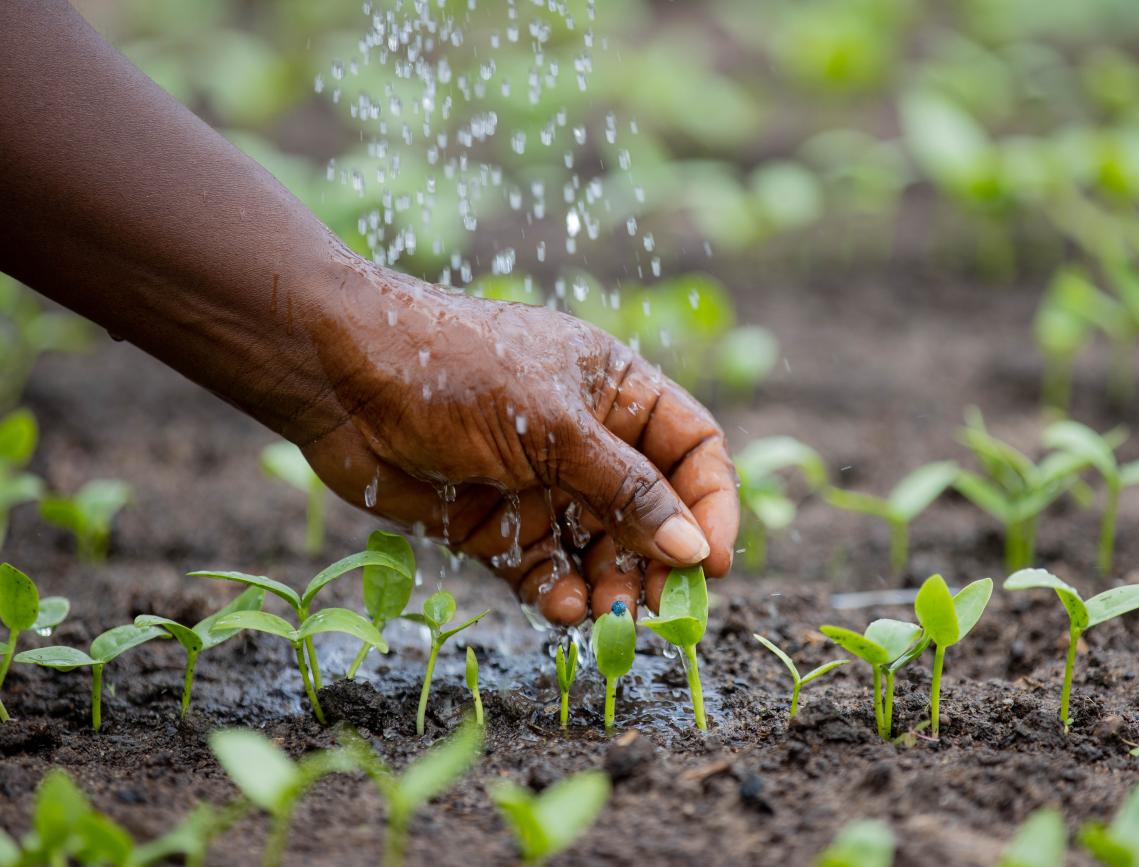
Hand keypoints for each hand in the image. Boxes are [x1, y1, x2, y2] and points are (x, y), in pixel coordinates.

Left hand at [296, 261, 738, 624]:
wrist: (340, 378)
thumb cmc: (455, 371)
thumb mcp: (553, 426)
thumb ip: (627, 490)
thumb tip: (695, 551)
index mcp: (616, 391)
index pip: (692, 450)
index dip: (711, 504)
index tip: (711, 563)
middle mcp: (587, 439)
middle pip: (652, 511)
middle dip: (659, 560)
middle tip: (660, 611)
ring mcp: (542, 484)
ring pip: (601, 549)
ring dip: (610, 585)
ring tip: (606, 615)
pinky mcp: (497, 524)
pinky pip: (545, 570)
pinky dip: (557, 594)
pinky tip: (559, 610)